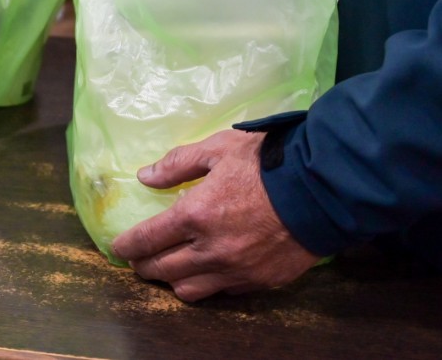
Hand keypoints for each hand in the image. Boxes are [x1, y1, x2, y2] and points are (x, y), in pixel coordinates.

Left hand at [110, 129, 319, 301]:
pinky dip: (210, 284)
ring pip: (190, 290)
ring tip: (170, 270)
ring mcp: (236, 270)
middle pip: (163, 270)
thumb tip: (145, 176)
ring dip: (174, 281)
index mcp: (195, 215)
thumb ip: (178, 164)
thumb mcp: (218, 148)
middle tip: (139, 261)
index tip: (119, 248)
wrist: (322, 190)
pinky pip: (223, 292)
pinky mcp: (260, 282)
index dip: (127, 246)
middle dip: (145, 266)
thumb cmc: (268, 163)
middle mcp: (210, 250)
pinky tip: (209, 271)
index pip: (148, 240)